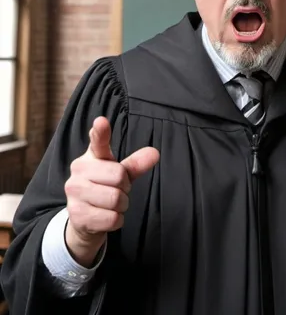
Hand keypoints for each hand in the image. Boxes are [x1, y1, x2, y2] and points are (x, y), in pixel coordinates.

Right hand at [64, 116, 159, 266]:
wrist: (84, 220)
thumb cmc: (104, 188)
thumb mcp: (120, 173)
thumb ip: (136, 163)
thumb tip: (155, 153)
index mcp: (91, 156)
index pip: (97, 142)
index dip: (101, 131)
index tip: (102, 121)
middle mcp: (78, 171)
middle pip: (119, 176)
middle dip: (125, 187)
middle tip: (117, 190)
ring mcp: (74, 193)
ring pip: (116, 199)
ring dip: (122, 205)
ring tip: (111, 204)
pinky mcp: (77, 216)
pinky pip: (112, 218)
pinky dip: (116, 220)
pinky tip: (107, 216)